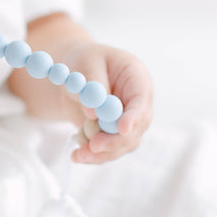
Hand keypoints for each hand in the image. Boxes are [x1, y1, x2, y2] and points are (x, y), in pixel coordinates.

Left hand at [61, 43, 152, 163]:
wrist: (75, 73)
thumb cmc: (84, 60)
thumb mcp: (85, 62)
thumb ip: (92, 84)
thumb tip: (93, 112)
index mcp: (136, 78)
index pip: (141, 100)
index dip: (134, 116)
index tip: (122, 129)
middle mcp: (137, 102)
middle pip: (137, 128)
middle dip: (116, 140)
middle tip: (94, 146)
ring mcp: (128, 120)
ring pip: (124, 144)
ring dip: (102, 153)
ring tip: (77, 155)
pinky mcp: (115, 134)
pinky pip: (110, 150)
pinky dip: (94, 155)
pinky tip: (77, 154)